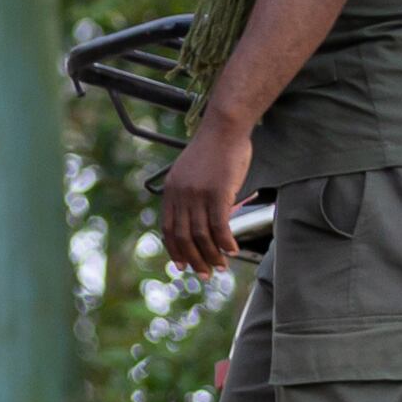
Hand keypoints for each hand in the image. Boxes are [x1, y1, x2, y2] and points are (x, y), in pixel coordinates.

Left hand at [159, 106, 255, 275]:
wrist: (224, 128)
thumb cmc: (214, 149)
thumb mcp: (192, 172)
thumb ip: (191, 195)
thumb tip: (200, 220)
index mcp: (172, 191)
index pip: (168, 228)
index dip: (174, 250)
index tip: (181, 265)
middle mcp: (181, 195)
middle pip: (183, 236)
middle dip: (194, 259)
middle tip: (205, 274)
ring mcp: (198, 194)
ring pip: (201, 234)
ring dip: (211, 254)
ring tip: (221, 266)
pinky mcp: (217, 192)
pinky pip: (219, 225)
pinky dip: (225, 242)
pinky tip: (233, 250)